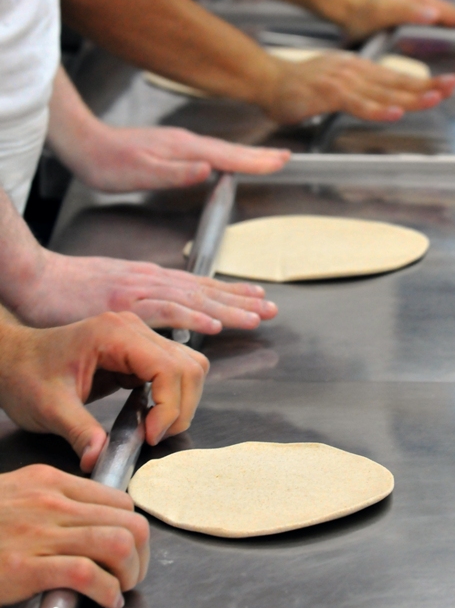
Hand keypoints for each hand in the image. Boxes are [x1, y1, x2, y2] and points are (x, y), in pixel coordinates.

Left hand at [0, 311, 207, 469]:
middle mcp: (132, 329)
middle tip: (153, 437)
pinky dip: (169, 397)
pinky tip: (146, 416)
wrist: (10, 360)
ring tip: (153, 428)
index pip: (170, 367)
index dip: (169, 406)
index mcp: (113, 334)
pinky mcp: (137, 350)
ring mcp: (137, 337)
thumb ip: (80, 433)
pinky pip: (172, 370)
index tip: (149, 436)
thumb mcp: (50, 408)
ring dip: (180, 402)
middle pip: (188, 366)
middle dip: (180, 407)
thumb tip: (100, 460)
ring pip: (188, 366)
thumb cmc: (25, 375)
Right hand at [0, 465, 148, 607]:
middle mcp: (52, 501)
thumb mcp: (18, 494)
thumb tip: (91, 522)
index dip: (134, 531)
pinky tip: (106, 600)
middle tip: (130, 575)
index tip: (130, 551)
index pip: (120, 501)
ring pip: (117, 543)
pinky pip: (85, 573)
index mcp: (52, 481)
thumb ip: (55, 501)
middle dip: (141, 554)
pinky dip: (106, 590)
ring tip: (121, 589)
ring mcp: (39, 533)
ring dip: (130, 572)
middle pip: (129, 522)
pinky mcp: (24, 567)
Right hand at [15, 253, 278, 337]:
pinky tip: (213, 324)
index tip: (254, 299)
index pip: (196, 286)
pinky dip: (191, 317)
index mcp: (146, 279)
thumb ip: (138, 309)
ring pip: (192, 298)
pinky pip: (164, 311)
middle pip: (203, 289)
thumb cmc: (64, 294)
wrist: (32, 281)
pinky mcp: (122, 303)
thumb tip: (161, 328)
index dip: (227, 293)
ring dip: (227, 307)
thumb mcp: (110, 296)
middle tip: (271, 307)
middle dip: (239, 298)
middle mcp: (147, 280)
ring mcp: (137, 290)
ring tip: (257, 315)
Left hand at [68, 127, 289, 192]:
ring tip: (266, 158)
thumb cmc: (109, 163)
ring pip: (222, 149)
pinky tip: (226, 161)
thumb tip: (208, 169)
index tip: (280, 162)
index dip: (256, 161)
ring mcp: (179, 143)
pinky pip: (210, 151)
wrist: (85, 144)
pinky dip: (227, 155)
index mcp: (184, 149)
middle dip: (260, 155)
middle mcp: (186, 142)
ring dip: (246, 154)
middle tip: (285, 158)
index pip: (229, 156)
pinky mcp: (171, 147)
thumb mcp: (142, 173)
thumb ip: (177, 173)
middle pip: (231, 149)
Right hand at [262, 51, 454, 124]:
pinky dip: (378, 109)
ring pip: (384, 92)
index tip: (446, 84)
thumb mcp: (335, 86)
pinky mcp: (329, 93)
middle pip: (398, 81)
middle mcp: (355, 71)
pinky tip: (394, 113)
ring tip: (434, 99)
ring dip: (410, 97)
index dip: (423, 81)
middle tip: (452, 86)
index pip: (397, 77)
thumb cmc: (297, 88)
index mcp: (359, 70)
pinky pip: (358, 104)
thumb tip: (379, 104)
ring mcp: (343, 81)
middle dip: (427, 85)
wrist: (268, 81)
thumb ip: (358, 94)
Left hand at [342, 0, 454, 42]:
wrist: (343, 6)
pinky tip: (454, 26)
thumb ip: (408, 11)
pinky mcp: (412, 12)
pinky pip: (440, 17)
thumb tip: (435, 13)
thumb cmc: (360, 14)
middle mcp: (423, 3)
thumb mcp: (383, 13)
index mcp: (421, 5)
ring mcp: (418, 6)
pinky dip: (454, 21)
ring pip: (451, 14)